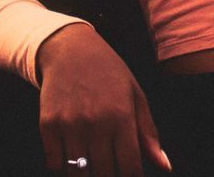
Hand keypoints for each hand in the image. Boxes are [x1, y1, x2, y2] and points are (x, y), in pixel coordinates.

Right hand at [36, 24, 172, 176]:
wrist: (69, 49)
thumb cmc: (108, 72)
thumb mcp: (135, 95)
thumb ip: (148, 133)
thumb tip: (165, 166)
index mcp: (121, 116)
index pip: (130, 167)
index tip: (130, 175)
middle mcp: (95, 122)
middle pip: (104, 174)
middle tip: (111, 168)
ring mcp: (70, 124)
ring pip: (78, 173)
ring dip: (87, 174)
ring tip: (93, 164)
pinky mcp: (48, 124)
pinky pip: (55, 164)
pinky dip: (63, 167)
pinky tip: (72, 157)